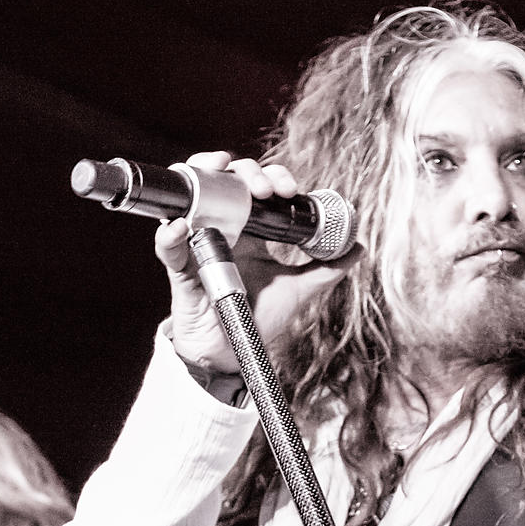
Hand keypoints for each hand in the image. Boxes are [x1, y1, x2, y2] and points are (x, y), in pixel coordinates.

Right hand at [155, 153, 350, 375]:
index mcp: (251, 230)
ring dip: (205, 177)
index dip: (273, 177)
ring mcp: (200, 243)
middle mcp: (224, 228)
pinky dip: (170, 234)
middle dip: (247, 173)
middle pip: (227, 180)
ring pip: (192, 195)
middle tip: (266, 190)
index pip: (258, 187)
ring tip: (219, 171)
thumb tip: (357, 247)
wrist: (231, 354)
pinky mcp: (180, 267)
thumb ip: (326, 269)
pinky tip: (180, 226)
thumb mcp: (298, 290)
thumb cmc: (257, 317)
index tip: (290, 190)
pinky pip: (167, 246)